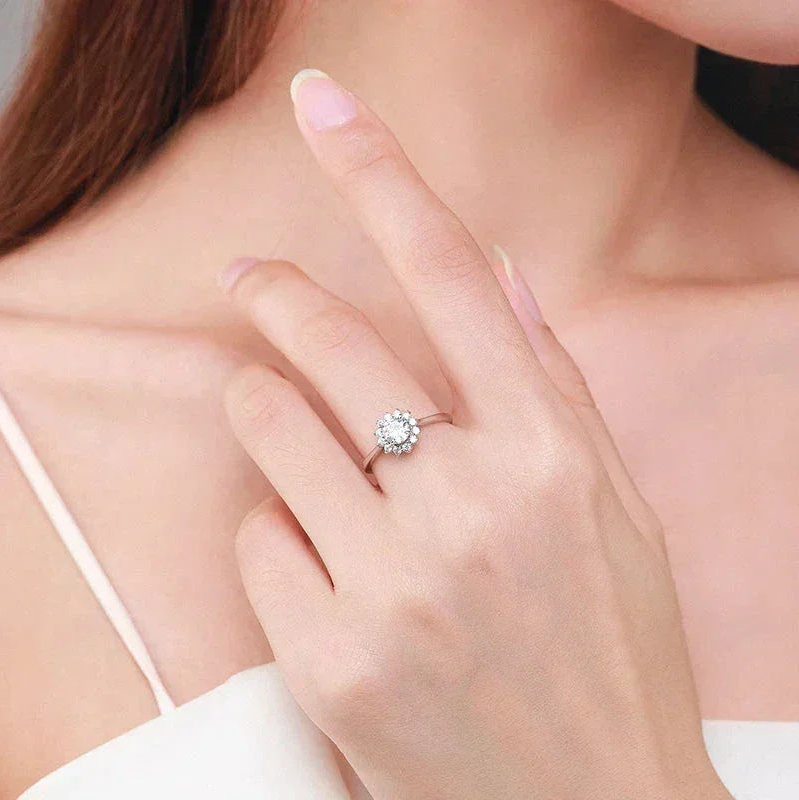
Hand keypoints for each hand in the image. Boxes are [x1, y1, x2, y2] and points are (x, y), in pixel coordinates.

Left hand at [222, 71, 730, 799]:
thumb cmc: (610, 652)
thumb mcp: (612, 511)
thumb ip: (554, 386)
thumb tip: (504, 279)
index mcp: (550, 456)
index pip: (452, 276)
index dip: (384, 175)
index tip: (327, 109)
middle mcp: (470, 505)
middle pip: (333, 341)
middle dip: (277, 292)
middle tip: (251, 278)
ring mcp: (393, 584)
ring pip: (269, 430)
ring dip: (262, 408)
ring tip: (279, 419)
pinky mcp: (328, 660)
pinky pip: (256, 541)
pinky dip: (272, 530)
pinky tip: (315, 558)